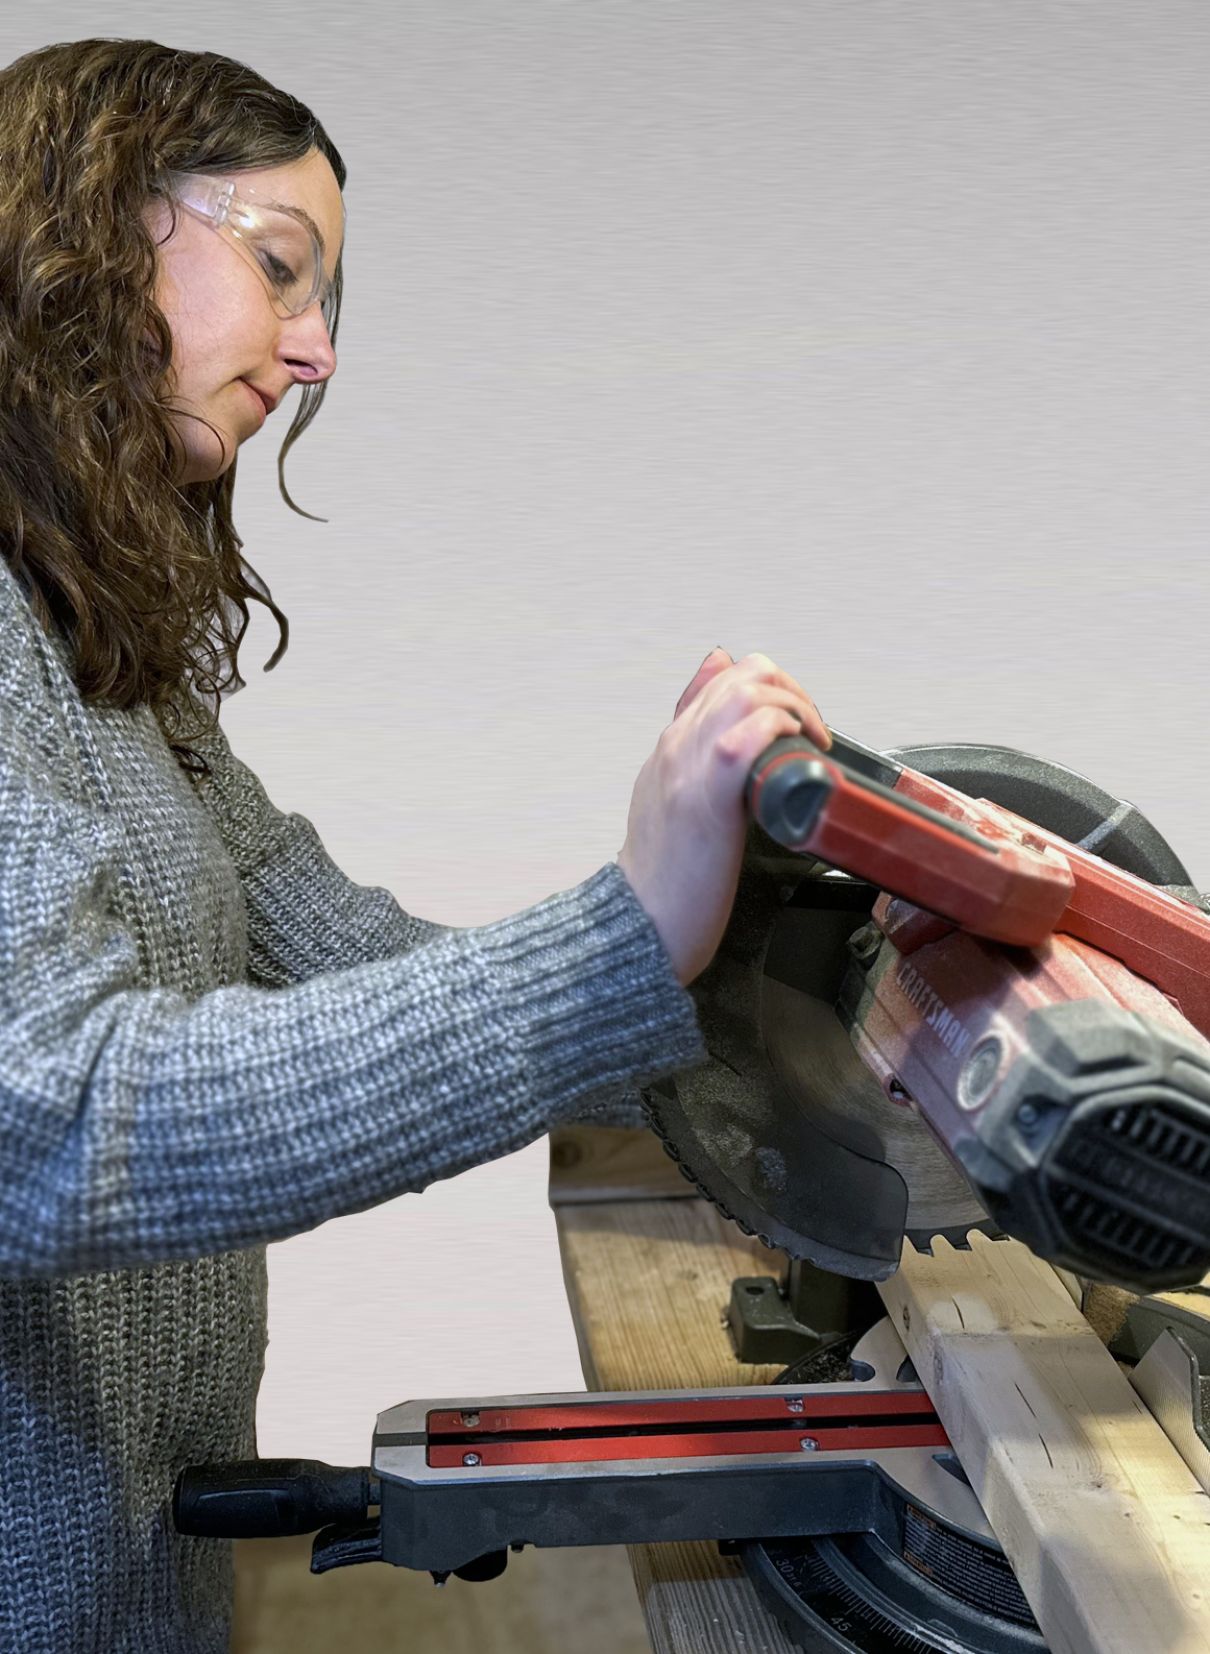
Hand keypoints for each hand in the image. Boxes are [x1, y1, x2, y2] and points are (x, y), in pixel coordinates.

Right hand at [616, 648, 830, 986]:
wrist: (641, 918)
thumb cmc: (666, 873)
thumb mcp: (676, 799)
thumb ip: (701, 765)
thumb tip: (735, 739)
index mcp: (671, 744)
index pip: (722, 676)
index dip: (772, 687)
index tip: (795, 721)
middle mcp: (677, 744)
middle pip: (742, 674)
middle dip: (792, 691)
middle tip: (812, 730)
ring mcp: (688, 764)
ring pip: (747, 691)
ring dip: (794, 707)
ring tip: (810, 740)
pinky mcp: (707, 793)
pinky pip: (749, 734)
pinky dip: (783, 732)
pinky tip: (798, 755)